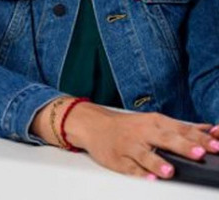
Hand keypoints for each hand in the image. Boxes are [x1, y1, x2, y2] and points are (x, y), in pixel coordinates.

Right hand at [64, 102, 218, 178]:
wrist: (93, 124)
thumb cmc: (129, 125)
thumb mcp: (155, 121)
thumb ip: (183, 128)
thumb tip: (212, 130)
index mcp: (155, 122)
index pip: (181, 129)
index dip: (200, 138)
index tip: (216, 144)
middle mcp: (143, 132)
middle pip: (165, 139)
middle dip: (183, 146)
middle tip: (199, 152)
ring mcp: (129, 145)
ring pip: (144, 155)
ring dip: (158, 162)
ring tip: (170, 170)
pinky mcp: (118, 159)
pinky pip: (130, 168)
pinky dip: (140, 173)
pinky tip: (149, 178)